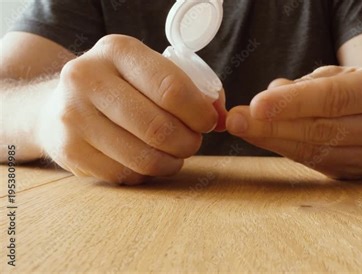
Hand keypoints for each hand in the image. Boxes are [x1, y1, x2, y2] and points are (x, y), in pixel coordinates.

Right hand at [38, 35, 226, 183]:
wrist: (59, 105)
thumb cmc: (121, 88)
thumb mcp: (149, 72)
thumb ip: (190, 89)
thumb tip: (224, 119)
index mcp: (117, 51)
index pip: (172, 89)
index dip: (200, 113)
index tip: (208, 122)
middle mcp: (87, 78)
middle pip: (159, 128)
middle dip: (189, 142)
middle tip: (193, 142)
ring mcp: (73, 116)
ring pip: (143, 158)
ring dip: (171, 163)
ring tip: (175, 155)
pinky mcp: (68, 150)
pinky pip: (125, 175)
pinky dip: (145, 174)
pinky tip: (146, 161)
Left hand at [226, 66, 361, 178]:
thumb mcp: (341, 74)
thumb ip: (307, 85)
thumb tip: (271, 95)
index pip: (334, 98)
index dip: (292, 103)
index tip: (255, 106)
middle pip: (321, 129)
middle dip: (272, 126)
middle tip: (235, 121)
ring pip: (315, 151)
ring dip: (273, 140)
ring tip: (242, 128)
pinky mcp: (360, 174)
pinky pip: (315, 162)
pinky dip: (286, 150)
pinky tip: (264, 139)